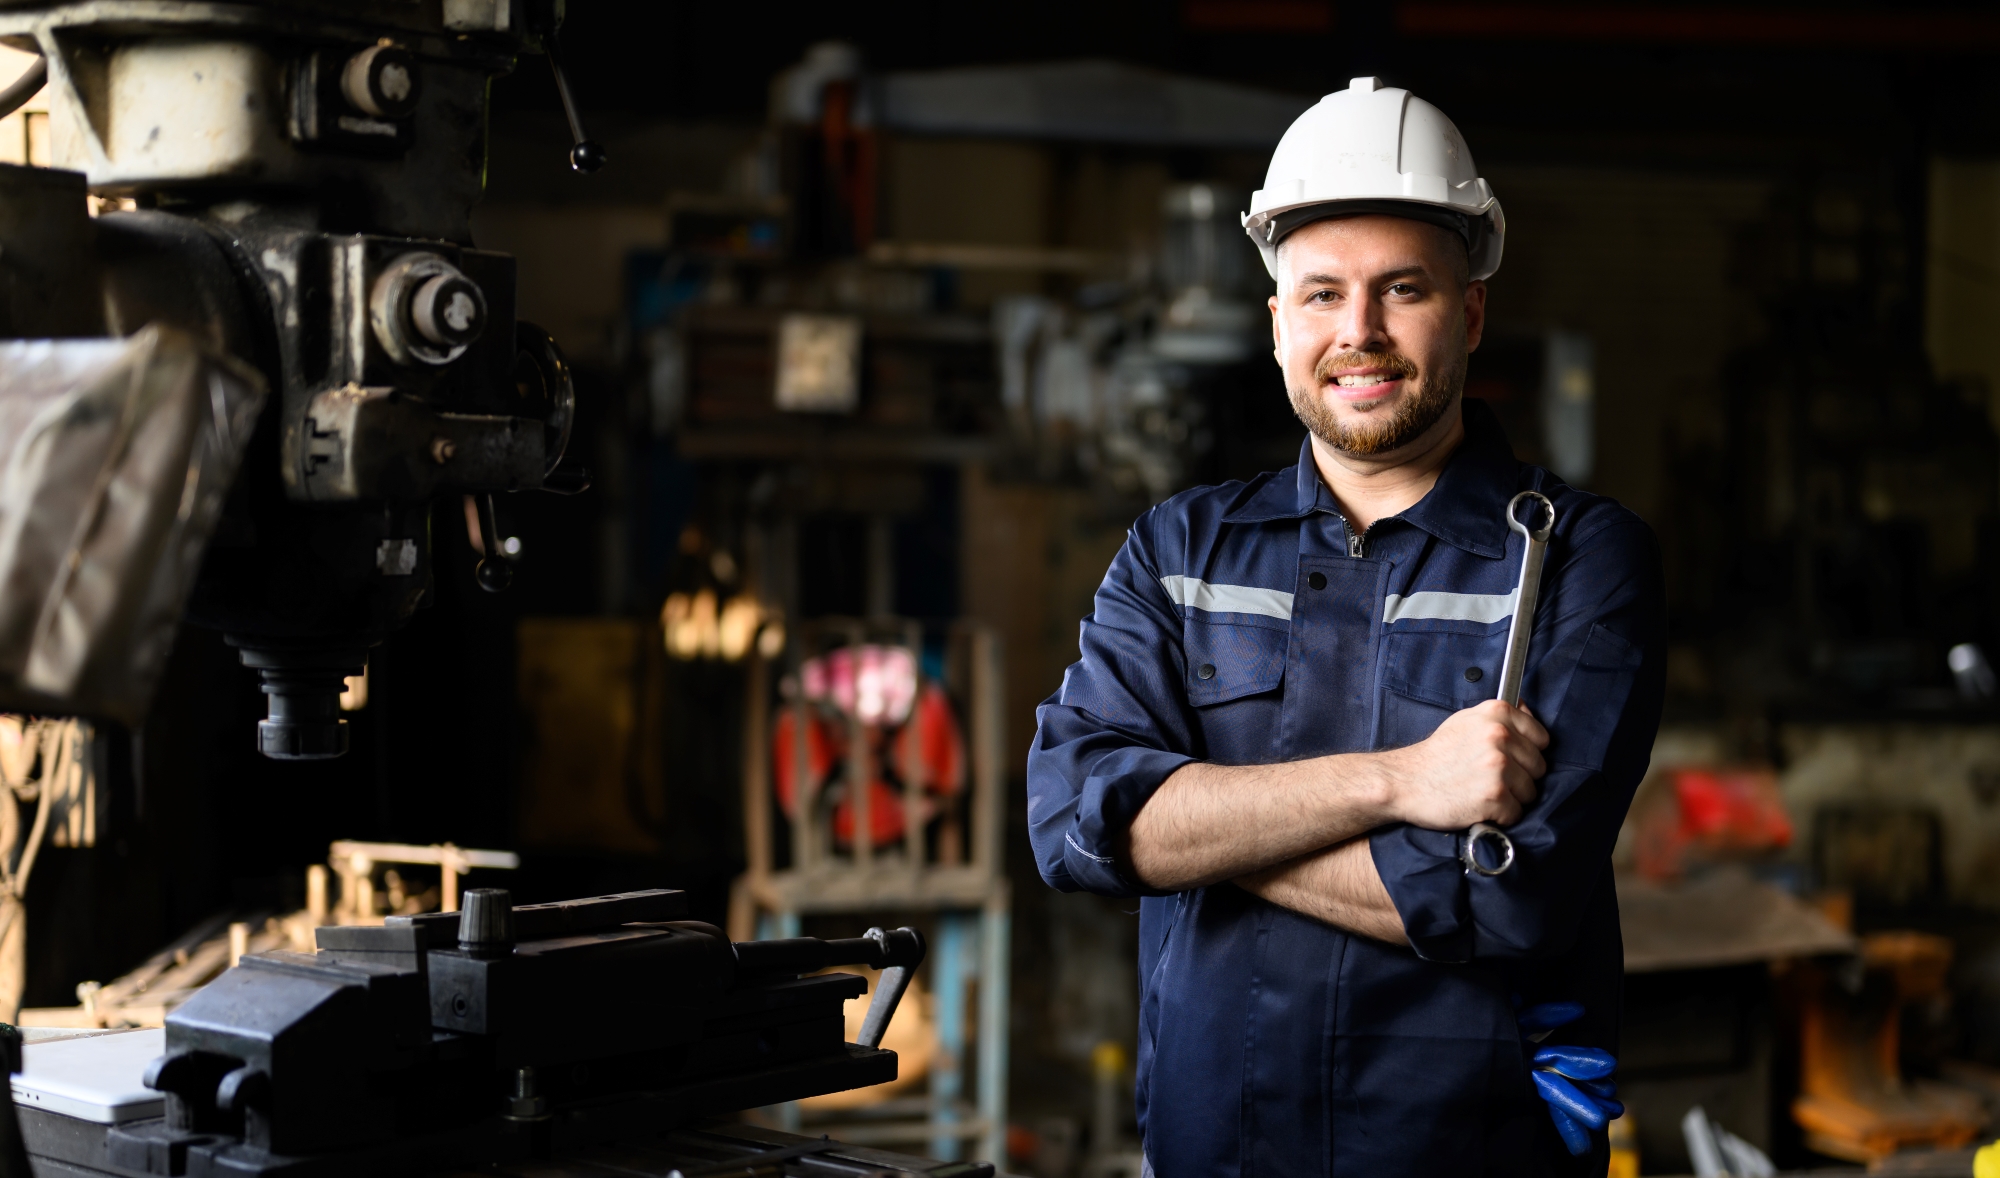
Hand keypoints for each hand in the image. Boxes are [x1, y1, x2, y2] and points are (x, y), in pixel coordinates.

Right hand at [1377, 699, 1547, 829]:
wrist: (1405, 782)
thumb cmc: (1437, 755)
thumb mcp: (1466, 721)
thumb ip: (1499, 717)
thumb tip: (1529, 711)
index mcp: (1497, 713)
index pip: (1542, 738)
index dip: (1527, 753)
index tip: (1510, 760)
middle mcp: (1500, 736)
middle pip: (1539, 767)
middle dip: (1520, 778)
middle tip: (1490, 780)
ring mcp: (1498, 766)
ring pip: (1530, 792)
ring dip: (1511, 798)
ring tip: (1483, 792)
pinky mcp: (1495, 796)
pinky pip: (1516, 813)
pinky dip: (1500, 816)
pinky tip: (1479, 806)